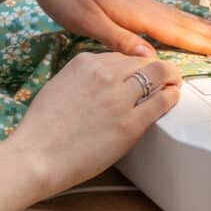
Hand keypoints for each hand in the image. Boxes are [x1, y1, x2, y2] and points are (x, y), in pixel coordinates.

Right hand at [0, 52, 182, 195]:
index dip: (134, 64)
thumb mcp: (58, 86)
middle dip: (156, 67)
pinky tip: (173, 97)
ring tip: (174, 83)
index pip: (120, 55)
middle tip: (165, 75)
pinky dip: (172, 96)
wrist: (36, 155)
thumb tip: (101, 81)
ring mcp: (118, 98)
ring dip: (170, 77)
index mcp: (84, 62)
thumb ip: (82, 78)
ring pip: (158, 75)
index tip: (140, 70)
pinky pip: (162, 101)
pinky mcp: (130, 123)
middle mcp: (104, 74)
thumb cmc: (41, 129)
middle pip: (142, 61)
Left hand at [11, 0, 210, 58]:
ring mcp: (133, 3)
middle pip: (185, 24)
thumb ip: (118, 39)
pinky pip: (162, 18)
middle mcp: (139, 5)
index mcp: (133, 11)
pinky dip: (182, 25)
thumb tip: (151, 60)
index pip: (177, 32)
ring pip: (176, 20)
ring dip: (203, 30)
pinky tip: (185, 30)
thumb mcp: (84, 19)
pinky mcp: (124, 4)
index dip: (206, 45)